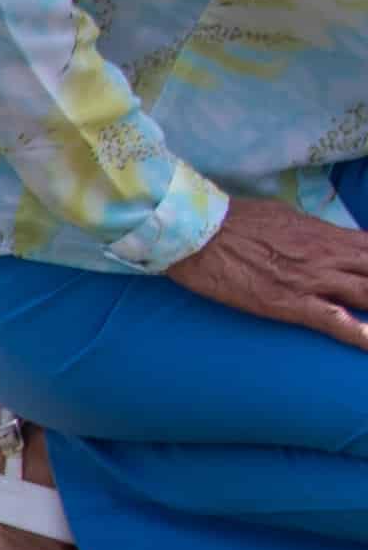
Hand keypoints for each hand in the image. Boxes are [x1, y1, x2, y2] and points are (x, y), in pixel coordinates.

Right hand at [162, 193, 367, 345]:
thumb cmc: (234, 221)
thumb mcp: (284, 216)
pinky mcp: (291, 304)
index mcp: (327, 235)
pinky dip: (359, 334)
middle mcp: (329, 256)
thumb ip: (312, 231)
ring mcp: (313, 280)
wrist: (197, 232)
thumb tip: (327, 239)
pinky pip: (335, 321)